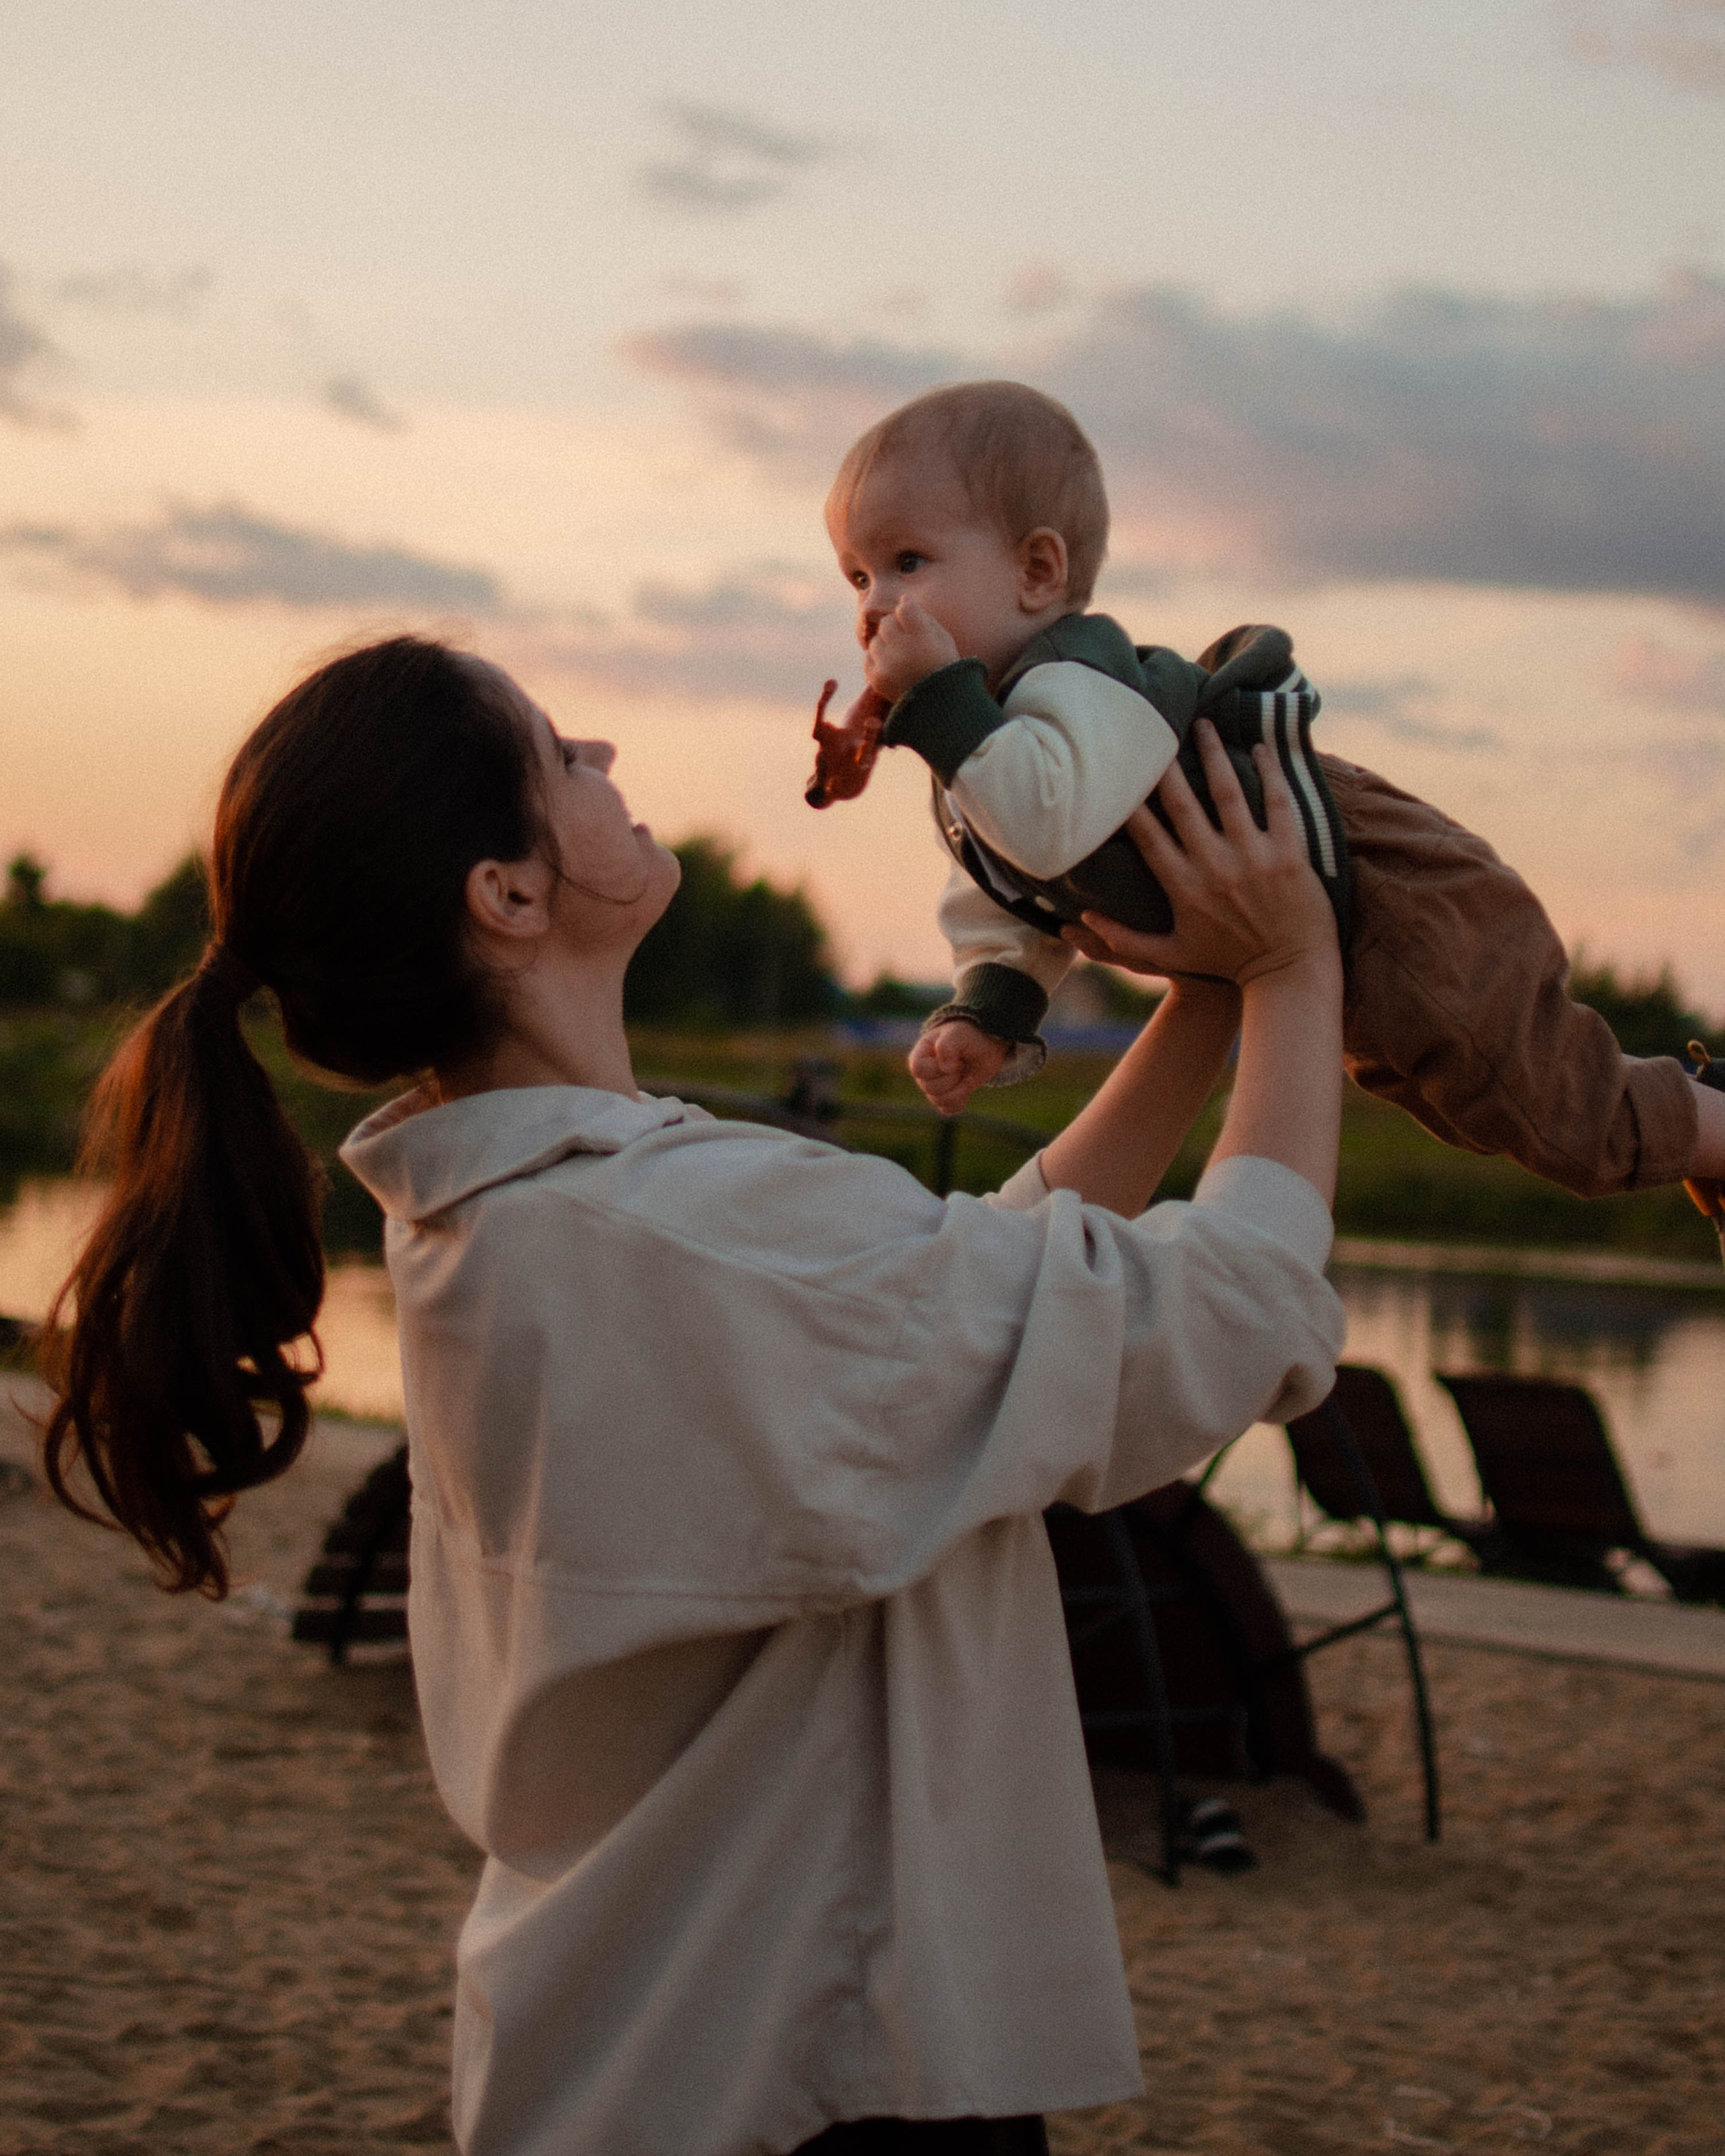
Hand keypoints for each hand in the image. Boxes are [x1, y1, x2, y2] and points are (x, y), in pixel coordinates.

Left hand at [866, 598, 959, 703]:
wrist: (939, 706)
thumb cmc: (943, 667)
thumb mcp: (943, 639)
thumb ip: (924, 617)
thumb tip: (902, 599)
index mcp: (924, 636)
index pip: (904, 608)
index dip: (909, 614)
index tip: (914, 624)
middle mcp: (903, 648)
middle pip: (887, 623)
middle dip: (895, 629)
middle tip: (907, 643)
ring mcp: (888, 664)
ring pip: (875, 641)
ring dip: (886, 646)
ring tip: (901, 659)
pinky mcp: (877, 679)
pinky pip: (869, 659)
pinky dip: (879, 662)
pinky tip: (893, 670)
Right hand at [909, 1019, 1009, 1115]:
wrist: (984, 1048)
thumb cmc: (967, 1037)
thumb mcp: (958, 1034)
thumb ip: (947, 1046)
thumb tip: (945, 1068)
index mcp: (920, 1055)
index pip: (918, 1069)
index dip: (937, 1068)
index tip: (955, 1059)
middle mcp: (924, 1073)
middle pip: (929, 1088)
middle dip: (952, 1078)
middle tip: (963, 1064)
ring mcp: (934, 1087)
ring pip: (938, 1101)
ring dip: (958, 1090)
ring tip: (967, 1076)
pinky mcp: (946, 1098)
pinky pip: (948, 1109)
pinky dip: (960, 1101)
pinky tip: (966, 1087)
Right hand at [1066, 722, 1337, 987]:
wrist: (1288, 974)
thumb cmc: (1227, 963)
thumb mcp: (1169, 955)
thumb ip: (1123, 938)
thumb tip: (1079, 918)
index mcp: (1183, 886)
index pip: (1147, 833)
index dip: (1130, 800)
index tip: (1118, 771)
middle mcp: (1215, 866)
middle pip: (1183, 802)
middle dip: (1167, 763)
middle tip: (1158, 731)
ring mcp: (1254, 857)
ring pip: (1229, 792)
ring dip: (1215, 754)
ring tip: (1204, 725)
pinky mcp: (1290, 854)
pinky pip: (1278, 802)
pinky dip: (1269, 772)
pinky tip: (1260, 748)